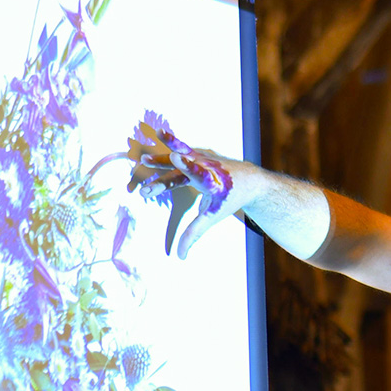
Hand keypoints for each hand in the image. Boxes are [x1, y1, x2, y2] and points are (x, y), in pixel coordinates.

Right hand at [135, 150, 263, 259]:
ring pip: (181, 155)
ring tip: (142, 157)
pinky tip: (159, 135)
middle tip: (145, 162)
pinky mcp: (199, 152)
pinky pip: (182, 148)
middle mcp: (208, 167)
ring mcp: (204, 158)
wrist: (248, 180)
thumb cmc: (228, 201)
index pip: (198, 175)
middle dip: (164, 165)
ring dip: (161, 156)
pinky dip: (170, 142)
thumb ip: (193, 233)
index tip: (178, 156)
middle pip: (182, 167)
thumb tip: (179, 256)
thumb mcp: (211, 217)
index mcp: (212, 184)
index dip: (188, 166)